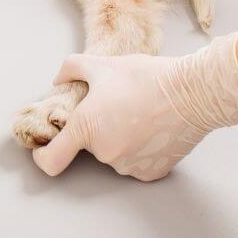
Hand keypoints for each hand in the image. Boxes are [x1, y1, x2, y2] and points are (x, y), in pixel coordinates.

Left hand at [33, 32, 237, 180]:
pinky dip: (139, 150)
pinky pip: (135, 163)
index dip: (43, 155)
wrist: (194, 93)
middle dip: (96, 130)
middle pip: (88, 148)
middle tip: (115, 107)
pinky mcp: (151, 173)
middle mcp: (105, 153)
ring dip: (119, 139)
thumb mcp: (103, 64)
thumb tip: (58, 79)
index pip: (50, 161)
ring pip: (113, 155)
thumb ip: (71, 69)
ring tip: (138, 114)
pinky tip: (152, 129)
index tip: (46, 148)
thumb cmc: (148, 77)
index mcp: (86, 129)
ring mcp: (129, 166)